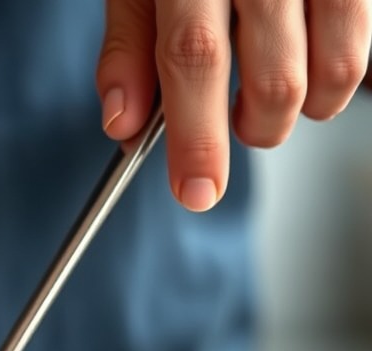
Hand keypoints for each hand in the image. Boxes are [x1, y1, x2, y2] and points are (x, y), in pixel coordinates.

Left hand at [98, 0, 371, 210]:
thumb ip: (129, 48)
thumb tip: (122, 125)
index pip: (197, 57)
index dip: (196, 137)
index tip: (195, 192)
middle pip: (276, 77)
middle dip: (255, 129)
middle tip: (238, 125)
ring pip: (337, 67)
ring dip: (305, 106)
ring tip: (270, 87)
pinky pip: (366, 39)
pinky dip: (339, 65)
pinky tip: (308, 47)